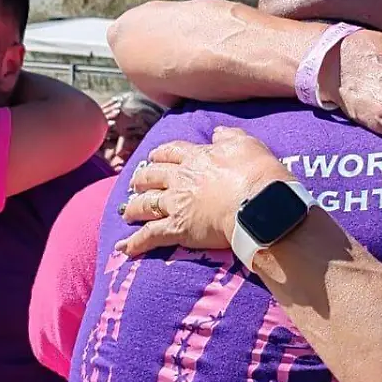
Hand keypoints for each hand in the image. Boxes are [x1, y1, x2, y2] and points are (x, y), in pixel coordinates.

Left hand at [116, 127, 293, 255]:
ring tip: (126, 213)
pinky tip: (123, 248)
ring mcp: (175, 204)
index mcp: (196, 157)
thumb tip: (217, 132)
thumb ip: (229, 136)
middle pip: (150, 176)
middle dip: (140, 181)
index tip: (154, 158)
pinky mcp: (176, 228)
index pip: (170, 152)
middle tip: (136, 185)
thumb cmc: (257, 173)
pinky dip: (134, 243)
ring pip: (144, 205)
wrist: (259, 203)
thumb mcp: (246, 144)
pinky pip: (149, 236)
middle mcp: (180, 178)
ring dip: (132, 208)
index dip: (159, 155)